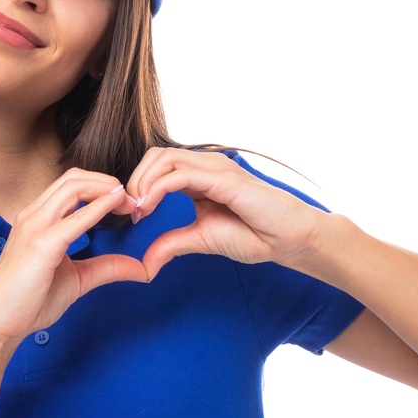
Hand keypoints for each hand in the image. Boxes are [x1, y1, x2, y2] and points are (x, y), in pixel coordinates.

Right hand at [0, 169, 149, 349]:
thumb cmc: (28, 302)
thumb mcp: (77, 279)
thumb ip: (105, 268)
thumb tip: (141, 268)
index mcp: (38, 219)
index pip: (72, 185)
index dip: (103, 187)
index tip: (127, 204)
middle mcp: (33, 215)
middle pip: (74, 177)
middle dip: (108, 182)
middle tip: (134, 201)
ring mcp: (34, 227)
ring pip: (73, 186)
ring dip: (107, 188)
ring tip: (129, 202)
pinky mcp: (41, 244)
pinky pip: (75, 217)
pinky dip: (100, 207)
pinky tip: (118, 205)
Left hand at [126, 148, 330, 281]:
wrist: (287, 239)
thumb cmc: (254, 235)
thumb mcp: (201, 240)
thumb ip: (172, 245)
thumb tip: (146, 262)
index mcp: (199, 177)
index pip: (158, 165)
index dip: (138, 185)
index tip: (132, 214)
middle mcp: (206, 167)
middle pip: (156, 155)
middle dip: (135, 179)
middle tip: (129, 208)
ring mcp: (215, 169)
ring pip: (164, 158)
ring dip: (142, 182)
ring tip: (138, 208)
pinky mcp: (223, 178)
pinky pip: (180, 174)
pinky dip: (157, 188)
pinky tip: (149, 206)